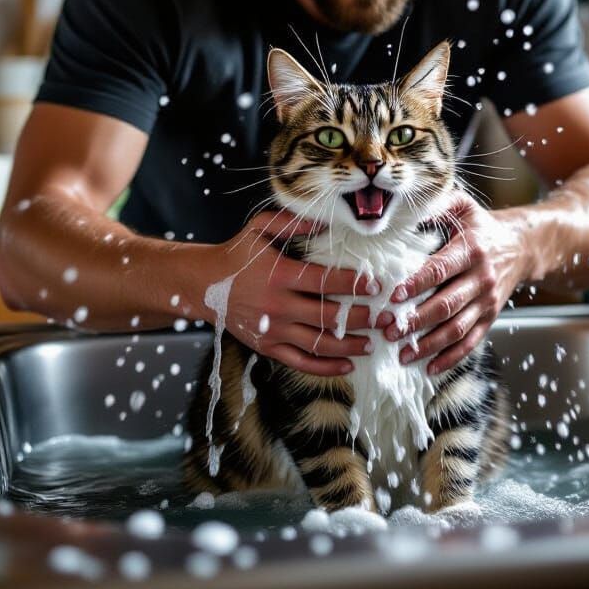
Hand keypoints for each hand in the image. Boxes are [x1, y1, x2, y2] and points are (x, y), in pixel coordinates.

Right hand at [203, 209, 377, 376]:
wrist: (203, 284)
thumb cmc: (237, 253)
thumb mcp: (259, 228)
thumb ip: (292, 222)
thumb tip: (325, 220)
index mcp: (279, 276)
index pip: (324, 282)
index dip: (352, 284)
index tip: (375, 285)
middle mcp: (277, 306)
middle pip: (327, 316)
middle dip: (361, 318)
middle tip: (385, 317)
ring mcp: (272, 331)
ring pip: (319, 344)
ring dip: (349, 345)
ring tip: (372, 343)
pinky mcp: (267, 347)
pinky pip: (301, 362)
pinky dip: (325, 368)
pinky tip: (348, 365)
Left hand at [383, 192, 530, 374]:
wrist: (522, 246)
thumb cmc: (481, 226)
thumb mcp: (463, 206)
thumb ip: (436, 204)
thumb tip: (404, 210)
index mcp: (471, 249)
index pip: (440, 269)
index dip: (417, 283)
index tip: (393, 295)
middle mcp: (481, 278)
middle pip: (446, 304)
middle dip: (416, 320)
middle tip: (388, 330)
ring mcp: (487, 301)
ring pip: (457, 328)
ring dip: (429, 344)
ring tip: (402, 353)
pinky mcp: (490, 317)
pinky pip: (471, 341)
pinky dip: (451, 357)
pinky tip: (429, 367)